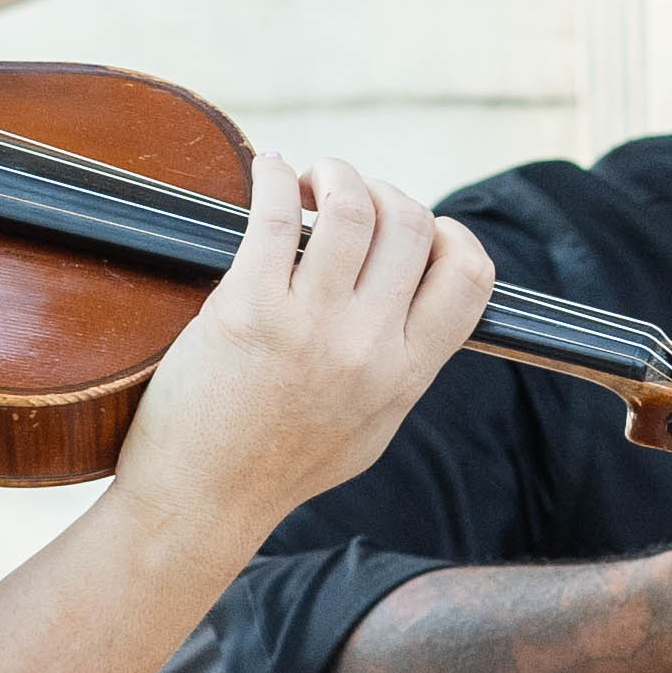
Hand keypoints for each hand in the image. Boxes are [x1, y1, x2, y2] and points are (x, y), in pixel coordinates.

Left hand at [109, 154, 494, 550]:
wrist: (203, 500)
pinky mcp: (248, 310)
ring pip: (353, 207)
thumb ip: (403, 365)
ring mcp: (309, 326)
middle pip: (410, 223)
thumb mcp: (373, 424)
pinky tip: (269, 171)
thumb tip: (419, 303)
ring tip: (309, 182)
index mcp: (406, 374)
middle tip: (345, 198)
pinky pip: (277, 216)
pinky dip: (275, 176)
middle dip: (382, 191)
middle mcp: (368, 347)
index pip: (468, 275)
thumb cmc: (281, 464)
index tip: (415, 228)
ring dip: (334, 174)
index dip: (449, 234)